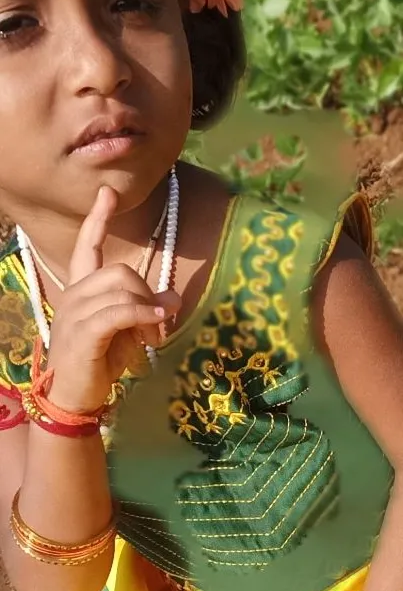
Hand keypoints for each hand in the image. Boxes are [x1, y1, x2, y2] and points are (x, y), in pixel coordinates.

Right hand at [47, 186, 180, 412]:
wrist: (73, 397)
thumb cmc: (97, 362)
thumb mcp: (126, 331)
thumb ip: (144, 309)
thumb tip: (173, 298)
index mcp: (81, 290)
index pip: (87, 246)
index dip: (98, 218)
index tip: (107, 193)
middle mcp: (74, 295)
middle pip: (120, 271)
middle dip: (147, 293)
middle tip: (158, 324)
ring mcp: (75, 313)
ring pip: (122, 289)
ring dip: (148, 309)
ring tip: (155, 334)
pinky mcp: (84, 333)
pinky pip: (120, 311)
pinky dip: (142, 314)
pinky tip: (155, 325)